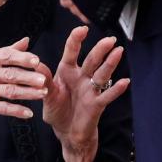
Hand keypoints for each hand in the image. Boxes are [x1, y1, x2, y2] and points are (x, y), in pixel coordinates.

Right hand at [0, 37, 48, 120]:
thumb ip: (7, 49)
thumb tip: (26, 41)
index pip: (6, 56)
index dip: (22, 59)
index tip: (36, 61)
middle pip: (10, 75)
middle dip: (28, 77)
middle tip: (43, 79)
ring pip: (9, 91)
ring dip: (27, 93)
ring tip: (42, 93)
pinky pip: (2, 109)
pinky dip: (15, 111)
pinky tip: (28, 113)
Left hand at [43, 26, 129, 150]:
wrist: (66, 132)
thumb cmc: (57, 111)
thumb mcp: (47, 95)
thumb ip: (44, 80)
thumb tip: (36, 64)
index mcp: (67, 72)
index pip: (72, 52)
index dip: (76, 39)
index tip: (82, 29)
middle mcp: (81, 77)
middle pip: (92, 60)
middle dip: (100, 49)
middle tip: (109, 39)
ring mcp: (90, 90)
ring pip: (102, 74)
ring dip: (111, 63)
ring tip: (118, 51)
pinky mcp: (97, 104)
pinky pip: (108, 95)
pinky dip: (116, 89)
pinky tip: (125, 81)